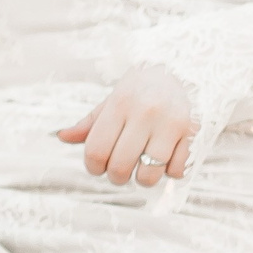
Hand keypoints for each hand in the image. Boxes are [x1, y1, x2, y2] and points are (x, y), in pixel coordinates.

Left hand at [59, 64, 196, 187]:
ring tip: (141, 173)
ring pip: (149, 173)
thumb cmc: (138, 92)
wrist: (178, 71)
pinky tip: (165, 162)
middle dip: (116, 177)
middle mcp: (144, 113)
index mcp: (119, 104)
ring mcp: (168, 124)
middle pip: (120, 165)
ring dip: (142, 180)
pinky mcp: (190, 133)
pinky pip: (176, 170)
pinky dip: (169, 173)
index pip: (96, 149)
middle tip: (118, 173)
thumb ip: (90, 123)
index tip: (98, 167)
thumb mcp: (112, 102)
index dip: (93, 167)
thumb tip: (62, 137)